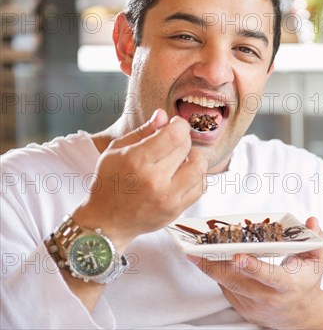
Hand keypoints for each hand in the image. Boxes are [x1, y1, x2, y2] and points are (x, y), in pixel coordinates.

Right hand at [73, 109, 207, 250]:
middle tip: (173, 142)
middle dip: (183, 139)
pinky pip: (201, 186)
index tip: (175, 125)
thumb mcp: (117, 150)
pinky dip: (197, 176)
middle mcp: (155, 179)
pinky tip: (185, 174)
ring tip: (182, 159)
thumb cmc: (110, 182)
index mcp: (137, 160)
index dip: (180, 124)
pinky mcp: (177, 210)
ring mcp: (168, 197)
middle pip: (187, 147)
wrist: (107, 221)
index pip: (175, 135)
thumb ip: (143, 131)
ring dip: (194, 157)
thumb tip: (164, 115)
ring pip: (200, 167)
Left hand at [188, 218, 322, 328]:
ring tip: (194, 253)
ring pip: (228, 286)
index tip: (238, 256)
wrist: (300, 315)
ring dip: (210, 269)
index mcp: (287, 285)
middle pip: (239, 282)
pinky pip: (226, 289)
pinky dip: (216, 274)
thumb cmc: (306, 281)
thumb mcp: (317, 260)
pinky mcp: (243, 308)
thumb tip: (311, 221)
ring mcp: (254, 305)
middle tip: (197, 251)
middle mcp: (269, 298)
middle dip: (216, 266)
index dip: (253, 266)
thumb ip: (315, 239)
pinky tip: (206, 261)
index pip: (269, 276)